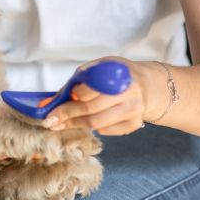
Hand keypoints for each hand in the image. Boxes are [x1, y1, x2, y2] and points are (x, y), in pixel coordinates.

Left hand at [42, 57, 164, 135]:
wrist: (148, 85)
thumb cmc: (118, 75)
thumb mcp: (99, 68)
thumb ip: (76, 81)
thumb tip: (50, 101)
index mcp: (118, 74)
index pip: (90, 90)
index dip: (71, 98)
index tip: (57, 104)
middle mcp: (129, 93)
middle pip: (91, 110)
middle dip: (67, 116)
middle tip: (51, 121)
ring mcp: (133, 110)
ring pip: (97, 124)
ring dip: (76, 124)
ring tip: (63, 124)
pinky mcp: (135, 124)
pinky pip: (107, 130)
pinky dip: (94, 127)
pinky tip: (89, 121)